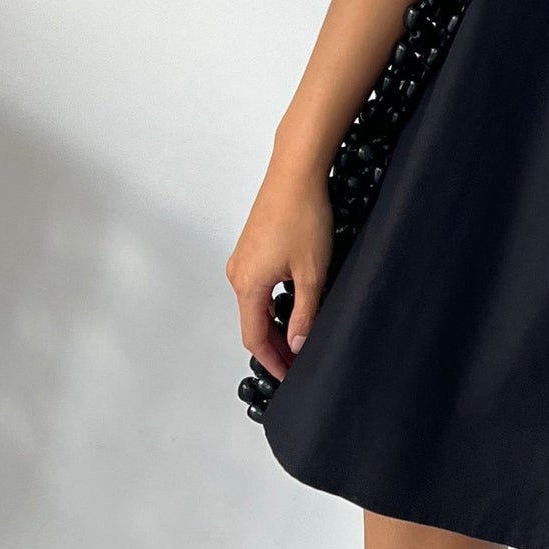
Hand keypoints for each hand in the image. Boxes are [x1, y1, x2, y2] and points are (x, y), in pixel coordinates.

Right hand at [226, 159, 333, 382]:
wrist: (295, 173)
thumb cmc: (303, 216)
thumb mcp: (311, 273)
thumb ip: (305, 314)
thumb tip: (298, 345)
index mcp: (248, 285)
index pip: (255, 338)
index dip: (273, 362)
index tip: (290, 376)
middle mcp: (237, 274)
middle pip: (253, 323)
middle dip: (275, 346)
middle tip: (299, 362)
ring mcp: (241, 259)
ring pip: (255, 305)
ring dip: (275, 325)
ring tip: (299, 339)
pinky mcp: (250, 248)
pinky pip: (257, 286)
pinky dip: (272, 304)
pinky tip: (292, 306)